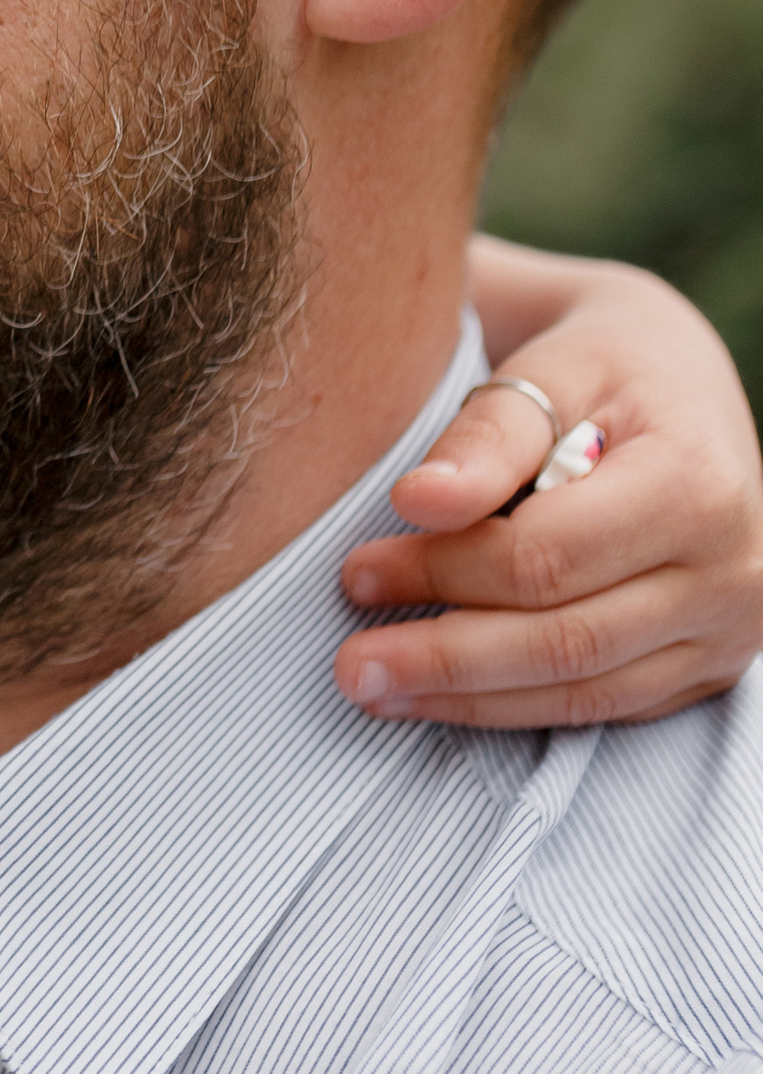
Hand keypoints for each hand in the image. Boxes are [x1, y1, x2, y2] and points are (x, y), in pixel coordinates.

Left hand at [335, 246, 762, 726]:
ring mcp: (729, 629)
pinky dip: (511, 707)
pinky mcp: (707, 666)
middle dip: (445, 657)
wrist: (674, 387)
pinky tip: (438, 698)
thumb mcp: (549, 368)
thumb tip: (418, 501)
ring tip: (375, 690)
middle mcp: (733, 569)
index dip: (443, 572)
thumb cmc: (599, 366)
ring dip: (468, 699)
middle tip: (348, 664)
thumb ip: (487, 433)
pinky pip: (601, 706)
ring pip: (583, 691)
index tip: (354, 572)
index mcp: (697, 484)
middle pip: (566, 639)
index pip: (548, 557)